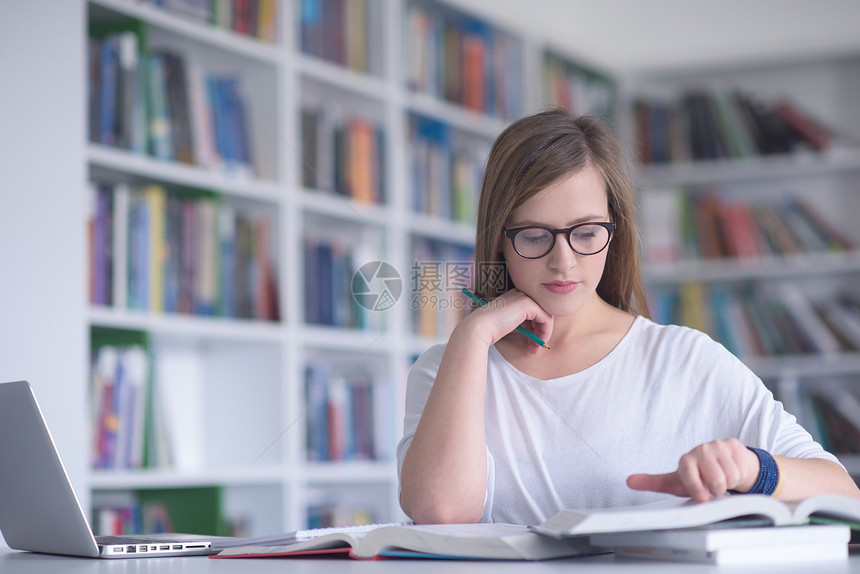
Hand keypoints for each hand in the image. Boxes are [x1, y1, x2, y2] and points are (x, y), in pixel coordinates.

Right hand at [459, 289, 552, 353]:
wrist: (479, 328)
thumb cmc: (489, 329)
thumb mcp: (509, 324)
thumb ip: (521, 323)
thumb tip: (536, 331)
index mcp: (514, 296)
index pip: (534, 310)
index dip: (535, 326)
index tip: (530, 342)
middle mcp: (520, 293)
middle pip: (542, 312)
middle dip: (541, 331)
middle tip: (535, 347)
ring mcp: (524, 297)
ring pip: (546, 316)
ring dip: (544, 334)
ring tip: (535, 347)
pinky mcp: (528, 304)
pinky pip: (546, 319)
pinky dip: (545, 332)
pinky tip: (536, 342)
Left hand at [626, 439, 759, 501]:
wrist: (725, 465)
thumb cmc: (701, 477)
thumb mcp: (678, 483)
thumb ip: (653, 483)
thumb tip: (629, 481)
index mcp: (685, 460)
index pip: (690, 475)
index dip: (698, 489)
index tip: (703, 498)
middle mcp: (700, 450)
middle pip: (717, 480)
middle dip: (718, 490)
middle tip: (714, 488)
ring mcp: (717, 445)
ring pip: (731, 476)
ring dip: (730, 484)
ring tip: (722, 480)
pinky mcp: (733, 445)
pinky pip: (742, 469)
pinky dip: (740, 476)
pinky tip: (732, 472)